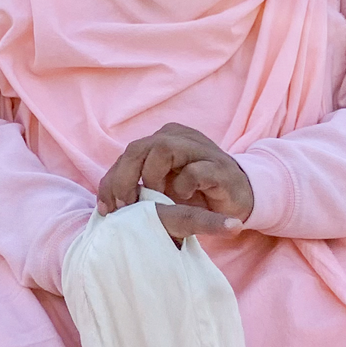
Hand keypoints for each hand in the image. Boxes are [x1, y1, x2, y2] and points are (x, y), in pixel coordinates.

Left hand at [97, 121, 254, 243]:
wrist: (238, 197)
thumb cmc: (196, 194)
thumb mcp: (162, 190)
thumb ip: (137, 187)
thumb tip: (106, 202)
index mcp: (163, 140)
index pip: (128, 154)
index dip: (111, 180)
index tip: (106, 208)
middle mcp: (179, 138)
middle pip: (139, 148)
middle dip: (124, 179)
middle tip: (124, 205)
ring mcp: (200, 150)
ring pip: (164, 149)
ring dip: (151, 177)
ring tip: (152, 199)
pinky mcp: (218, 168)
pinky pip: (194, 170)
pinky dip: (183, 185)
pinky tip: (183, 199)